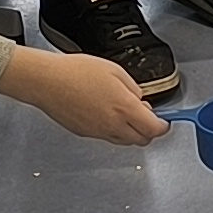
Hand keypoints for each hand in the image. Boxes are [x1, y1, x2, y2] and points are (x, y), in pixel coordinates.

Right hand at [0, 45, 168, 145]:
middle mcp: (112, 125)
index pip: (154, 129)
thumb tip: (140, 100)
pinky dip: (113, 130)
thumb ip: (133, 89)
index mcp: (124, 109)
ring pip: (124, 141)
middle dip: (148, 130)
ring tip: (124, 111)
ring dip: (131, 131)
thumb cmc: (77, 72)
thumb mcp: (116, 71)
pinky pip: (107, 137)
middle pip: (141, 140)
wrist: (47, 81)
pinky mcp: (85, 133)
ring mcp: (98, 132)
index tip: (164, 121)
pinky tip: (106, 113)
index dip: (163, 126)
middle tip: (145, 115)